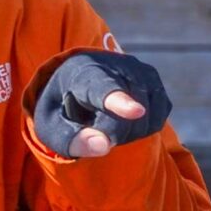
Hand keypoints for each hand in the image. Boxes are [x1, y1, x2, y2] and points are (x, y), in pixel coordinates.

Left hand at [34, 50, 170, 158]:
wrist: (78, 78)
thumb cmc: (63, 106)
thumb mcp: (52, 126)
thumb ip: (70, 139)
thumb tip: (103, 147)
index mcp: (84, 71)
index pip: (104, 88)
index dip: (120, 102)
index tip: (136, 112)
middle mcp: (118, 64)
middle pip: (128, 115)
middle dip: (113, 134)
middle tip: (93, 129)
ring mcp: (140, 70)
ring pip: (146, 119)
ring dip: (127, 134)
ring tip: (106, 122)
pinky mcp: (154, 81)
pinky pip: (157, 118)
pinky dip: (142, 129)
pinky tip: (124, 121)